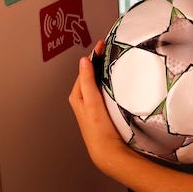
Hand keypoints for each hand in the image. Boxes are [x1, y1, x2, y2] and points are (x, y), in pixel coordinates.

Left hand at [69, 40, 127, 171]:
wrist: (108, 150)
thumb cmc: (98, 128)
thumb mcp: (91, 102)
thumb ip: (87, 81)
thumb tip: (83, 60)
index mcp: (77, 95)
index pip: (85, 69)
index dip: (93, 55)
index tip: (102, 43)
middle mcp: (83, 98)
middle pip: (90, 73)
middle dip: (98, 59)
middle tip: (107, 46)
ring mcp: (92, 103)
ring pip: (96, 80)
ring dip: (103, 69)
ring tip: (111, 57)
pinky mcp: (101, 108)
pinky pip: (102, 88)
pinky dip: (107, 79)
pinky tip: (114, 77)